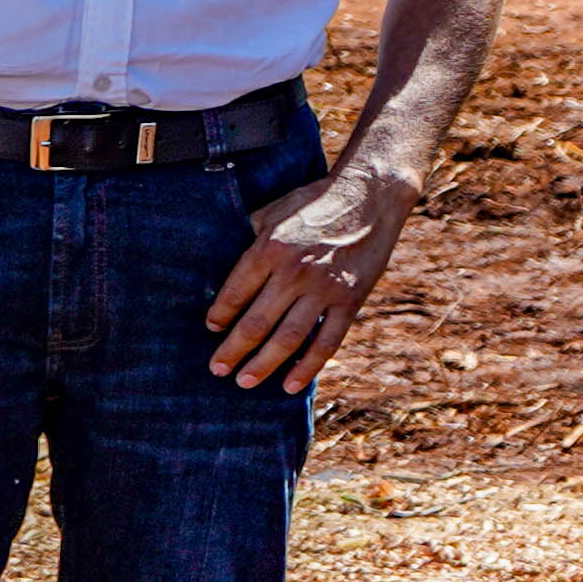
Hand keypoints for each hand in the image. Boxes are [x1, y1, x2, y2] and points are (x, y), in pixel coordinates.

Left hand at [208, 153, 423, 388]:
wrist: (371, 197)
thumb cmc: (315, 201)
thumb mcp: (274, 211)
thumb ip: (251, 239)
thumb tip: (230, 267)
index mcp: (270, 248)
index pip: (234, 293)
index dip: (219, 315)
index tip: (211, 329)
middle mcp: (294, 272)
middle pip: (256, 323)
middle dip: (232, 350)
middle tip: (217, 369)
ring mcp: (325, 289)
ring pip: (288, 338)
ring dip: (263, 364)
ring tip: (245, 382)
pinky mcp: (351, 300)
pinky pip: (327, 341)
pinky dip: (308, 366)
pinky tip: (291, 384)